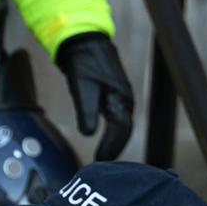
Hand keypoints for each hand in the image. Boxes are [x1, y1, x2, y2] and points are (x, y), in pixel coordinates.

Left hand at [56, 32, 133, 160]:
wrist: (85, 42)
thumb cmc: (83, 64)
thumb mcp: (82, 88)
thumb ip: (86, 110)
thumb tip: (88, 133)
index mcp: (120, 98)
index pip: (120, 129)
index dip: (111, 146)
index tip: (100, 161)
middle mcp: (124, 99)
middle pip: (124, 129)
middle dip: (115, 147)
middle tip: (103, 163)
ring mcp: (121, 96)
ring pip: (122, 124)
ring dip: (116, 141)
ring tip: (105, 157)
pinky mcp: (114, 95)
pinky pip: (118, 118)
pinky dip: (113, 132)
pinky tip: (106, 140)